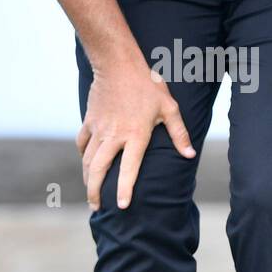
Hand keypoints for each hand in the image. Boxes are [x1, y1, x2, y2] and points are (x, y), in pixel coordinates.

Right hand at [76, 59, 195, 209]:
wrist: (118, 64)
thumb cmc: (148, 85)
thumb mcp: (169, 107)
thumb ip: (179, 133)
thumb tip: (189, 154)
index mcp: (135, 135)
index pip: (129, 168)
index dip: (124, 188)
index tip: (121, 205)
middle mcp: (114, 135)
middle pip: (99, 169)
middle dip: (95, 191)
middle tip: (97, 207)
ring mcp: (99, 128)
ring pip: (88, 159)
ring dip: (87, 178)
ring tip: (91, 192)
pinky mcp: (90, 121)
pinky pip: (82, 143)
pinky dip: (83, 155)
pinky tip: (86, 162)